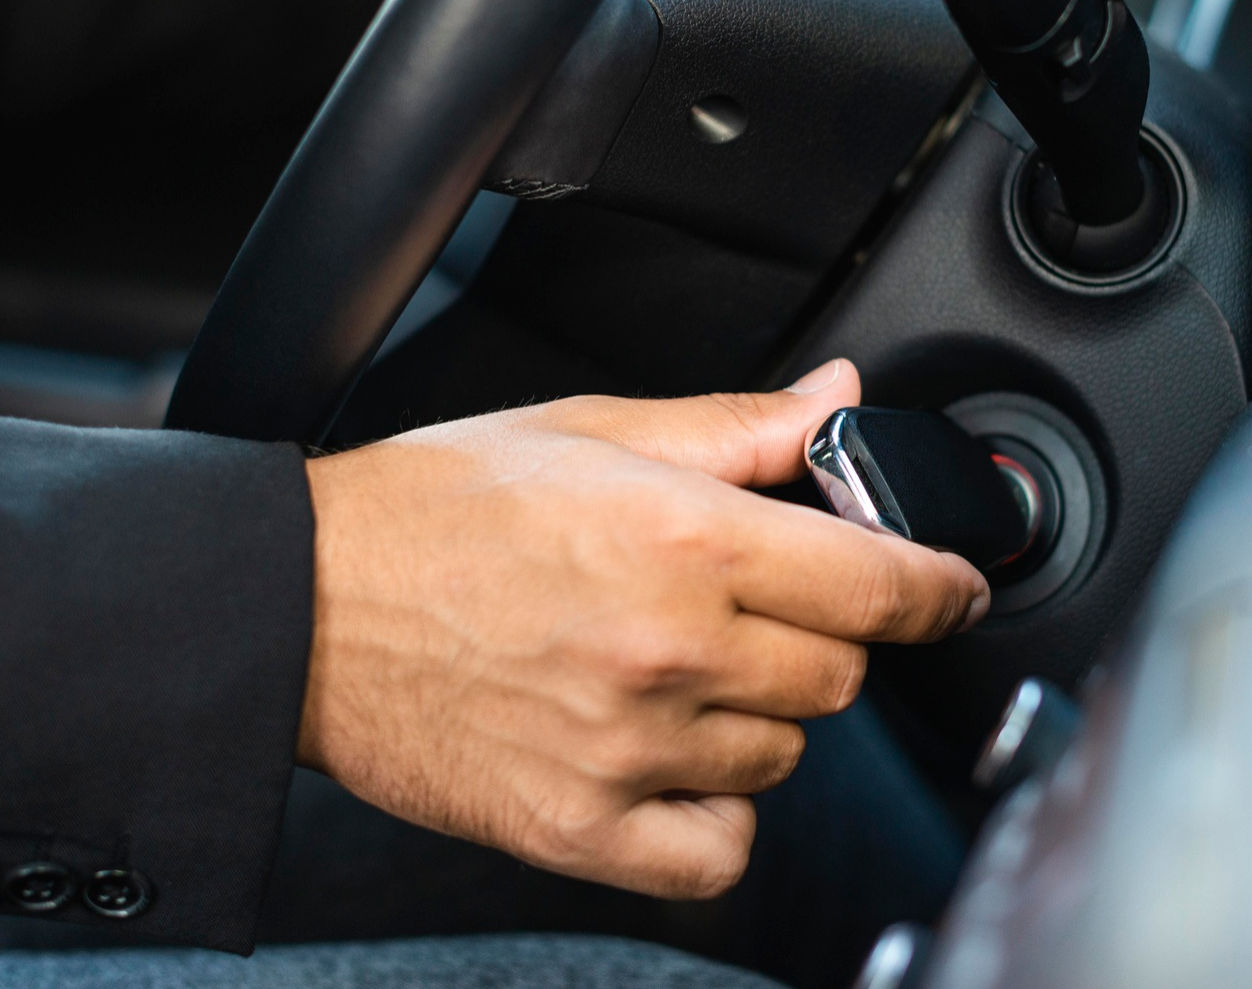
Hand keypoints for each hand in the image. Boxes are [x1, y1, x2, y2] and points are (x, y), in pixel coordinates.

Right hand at [297, 359, 986, 898]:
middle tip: (748, 610)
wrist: (301, 607)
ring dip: (758, 718)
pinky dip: (715, 815)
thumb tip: (837, 399)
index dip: (938, 586)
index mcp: (682, 537)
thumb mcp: (590, 432)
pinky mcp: (580, 828)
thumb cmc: (433, 510)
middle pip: (839, 674)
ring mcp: (627, 749)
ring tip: (675, 673)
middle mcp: (668, 646)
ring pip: (783, 758)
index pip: (880, 583)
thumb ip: (736, 427)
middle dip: (819, 637)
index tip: (949, 589)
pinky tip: (669, 762)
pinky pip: (718, 851)